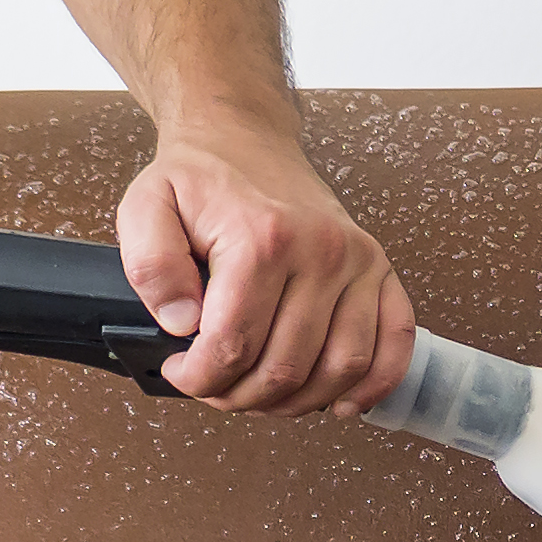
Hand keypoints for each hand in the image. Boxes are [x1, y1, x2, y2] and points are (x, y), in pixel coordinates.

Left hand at [115, 114, 415, 416]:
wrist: (244, 138)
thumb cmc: (201, 176)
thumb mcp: (146, 206)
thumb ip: (151, 267)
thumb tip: (181, 324)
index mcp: (262, 239)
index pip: (233, 346)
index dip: (200, 379)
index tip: (184, 373)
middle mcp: (321, 251)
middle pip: (286, 367)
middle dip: (241, 395)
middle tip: (216, 387)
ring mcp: (357, 262)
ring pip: (340, 368)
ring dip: (298, 402)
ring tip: (262, 394)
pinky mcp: (379, 270)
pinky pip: (395, 342)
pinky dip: (375, 384)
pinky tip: (341, 403)